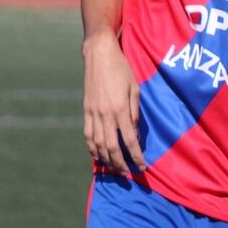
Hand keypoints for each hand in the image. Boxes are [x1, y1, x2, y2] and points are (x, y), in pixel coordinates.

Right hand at [82, 33, 146, 173]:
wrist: (99, 54)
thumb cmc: (121, 69)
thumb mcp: (135, 88)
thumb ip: (135, 112)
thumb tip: (135, 133)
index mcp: (120, 108)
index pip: (130, 139)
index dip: (136, 156)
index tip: (142, 166)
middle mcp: (105, 114)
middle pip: (112, 147)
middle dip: (120, 163)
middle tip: (128, 173)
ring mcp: (93, 113)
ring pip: (98, 144)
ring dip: (106, 159)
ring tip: (114, 168)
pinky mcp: (86, 110)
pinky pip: (88, 134)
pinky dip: (92, 148)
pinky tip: (98, 155)